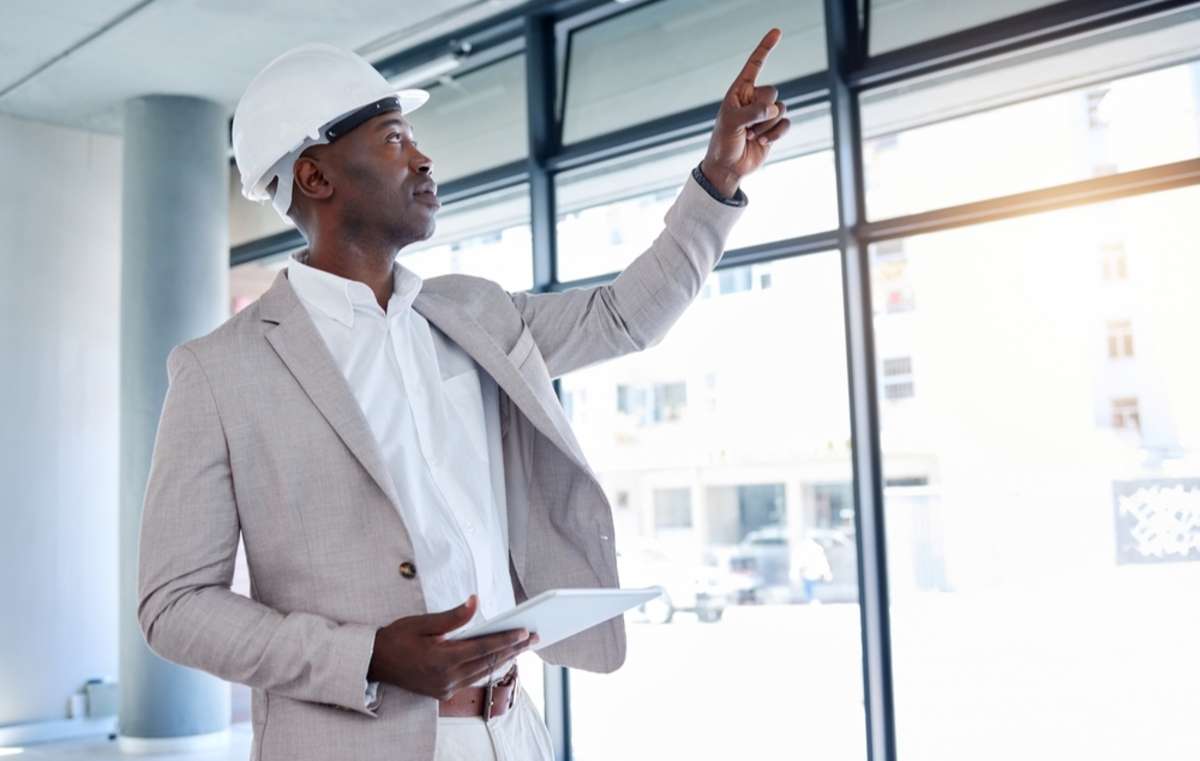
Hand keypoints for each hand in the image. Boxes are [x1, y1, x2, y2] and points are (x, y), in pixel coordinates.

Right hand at [367, 594, 538, 699]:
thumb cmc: (396, 638)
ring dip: (504, 658)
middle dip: (513, 648)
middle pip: (488, 662)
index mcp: (442, 659)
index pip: (483, 648)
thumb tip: (475, 602)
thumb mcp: (422, 622)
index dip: (506, 639)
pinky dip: (488, 667)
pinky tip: (499, 658)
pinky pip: (472, 679)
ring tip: (523, 645)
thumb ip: (453, 616)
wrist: (374, 663)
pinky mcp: (442, 692)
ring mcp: (445, 688)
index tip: (525, 631)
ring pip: (483, 672)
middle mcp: (446, 677)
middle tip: (535, 637)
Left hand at [701, 28, 789, 197]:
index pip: (754, 65)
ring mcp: (765, 114)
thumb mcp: (732, 123)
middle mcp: (753, 99)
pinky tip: (761, 143)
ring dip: (766, 126)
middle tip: (746, 126)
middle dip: (762, 110)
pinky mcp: (774, 128)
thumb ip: (752, 112)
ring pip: (780, 109)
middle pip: (772, 91)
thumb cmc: (723, 143)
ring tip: (750, 136)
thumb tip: (774, 109)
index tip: (777, 32)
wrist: (728, 167)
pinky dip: (775, 134)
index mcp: (739, 91)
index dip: (766, 48)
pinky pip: (786, 123)